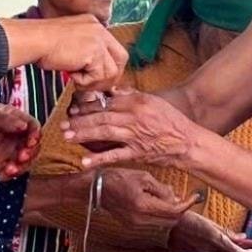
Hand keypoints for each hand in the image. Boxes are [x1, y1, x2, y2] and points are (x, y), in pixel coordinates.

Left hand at [0, 100, 40, 179]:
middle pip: (31, 146)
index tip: (31, 140)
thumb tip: (23, 125)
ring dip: (22, 166)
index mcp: (13, 119)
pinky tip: (2, 175)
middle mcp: (13, 135)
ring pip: (23, 161)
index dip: (35, 134)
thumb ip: (4, 119)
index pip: (32, 126)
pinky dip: (9, 175)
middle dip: (30, 152)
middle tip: (22, 156)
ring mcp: (6, 151)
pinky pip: (9, 171)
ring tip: (11, 168)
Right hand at [32, 16, 127, 88]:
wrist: (33, 40)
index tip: (98, 78)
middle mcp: (99, 29)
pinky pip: (99, 76)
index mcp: (93, 24)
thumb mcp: (68, 42)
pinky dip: (85, 81)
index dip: (108, 66)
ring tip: (77, 80)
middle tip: (95, 85)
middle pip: (121, 58)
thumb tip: (92, 71)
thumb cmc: (41, 43)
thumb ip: (83, 52)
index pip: (113, 48)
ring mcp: (98, 39)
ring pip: (112, 71)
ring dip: (95, 82)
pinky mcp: (94, 52)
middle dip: (111, 76)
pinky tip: (72, 76)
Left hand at [62, 88, 198, 167]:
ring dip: (83, 134)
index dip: (88, 105)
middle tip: (63, 124)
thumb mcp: (154, 101)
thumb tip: (113, 90)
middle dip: (80, 120)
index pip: (107, 102)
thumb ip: (132, 95)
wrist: (188, 143)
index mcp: (138, 102)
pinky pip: (115, 155)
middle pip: (101, 116)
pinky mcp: (137, 153)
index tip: (74, 108)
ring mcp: (135, 135)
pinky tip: (84, 161)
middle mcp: (135, 117)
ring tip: (67, 137)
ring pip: (104, 133)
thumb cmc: (171, 121)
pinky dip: (99, 158)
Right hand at [100, 168, 198, 233]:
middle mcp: (141, 219)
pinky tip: (157, 202)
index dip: (187, 204)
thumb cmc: (117, 178)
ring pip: (163, 222)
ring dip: (170, 212)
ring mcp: (135, 224)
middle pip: (171, 220)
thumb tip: (176, 198)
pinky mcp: (132, 224)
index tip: (195, 196)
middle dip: (180, 209)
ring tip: (169, 197)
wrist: (95, 188)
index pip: (174, 210)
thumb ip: (161, 189)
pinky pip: (152, 222)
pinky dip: (159, 214)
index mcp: (144, 206)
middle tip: (185, 197)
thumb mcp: (143, 178)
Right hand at [168, 211, 251, 251]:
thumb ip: (225, 231)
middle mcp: (209, 251)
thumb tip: (240, 236)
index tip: (250, 250)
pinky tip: (210, 247)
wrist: (165, 225)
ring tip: (224, 246)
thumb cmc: (186, 219)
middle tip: (238, 246)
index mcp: (215, 239)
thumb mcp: (208, 222)